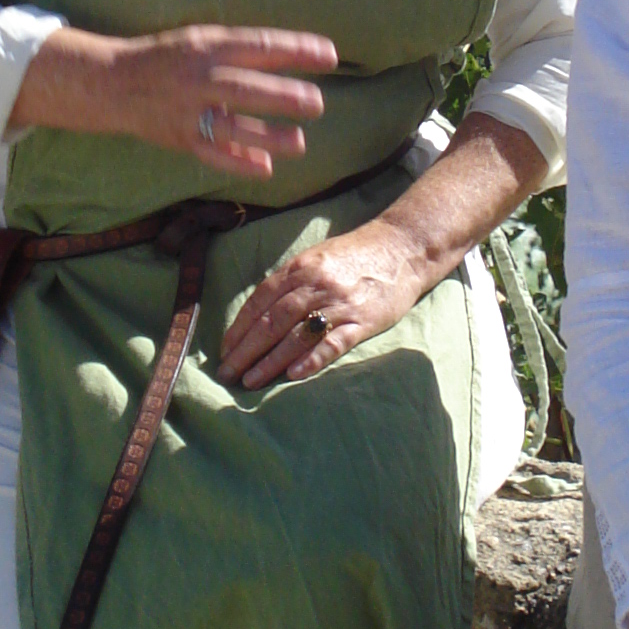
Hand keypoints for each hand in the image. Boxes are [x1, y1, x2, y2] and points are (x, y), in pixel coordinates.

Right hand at [10, 23, 335, 177]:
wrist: (113, 83)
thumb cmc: (170, 57)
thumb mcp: (202, 39)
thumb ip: (242, 50)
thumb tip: (295, 55)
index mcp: (207, 47)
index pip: (258, 46)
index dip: (296, 49)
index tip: (330, 55)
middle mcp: (198, 79)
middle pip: (244, 88)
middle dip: (282, 96)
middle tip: (316, 103)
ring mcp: (187, 112)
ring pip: (230, 127)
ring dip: (266, 136)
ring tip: (299, 142)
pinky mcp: (179, 138)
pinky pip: (211, 154)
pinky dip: (238, 163)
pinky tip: (266, 168)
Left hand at [218, 216, 431, 385]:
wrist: (403, 247)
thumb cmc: (355, 255)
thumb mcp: (316, 258)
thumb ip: (290, 282)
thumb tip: (258, 315)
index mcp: (300, 268)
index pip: (260, 301)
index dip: (239, 328)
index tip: (224, 351)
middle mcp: (316, 284)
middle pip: (272, 321)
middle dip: (246, 350)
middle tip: (227, 373)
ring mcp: (340, 303)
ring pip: (297, 335)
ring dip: (270, 360)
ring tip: (250, 381)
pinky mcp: (364, 320)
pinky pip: (334, 342)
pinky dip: (313, 359)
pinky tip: (293, 375)